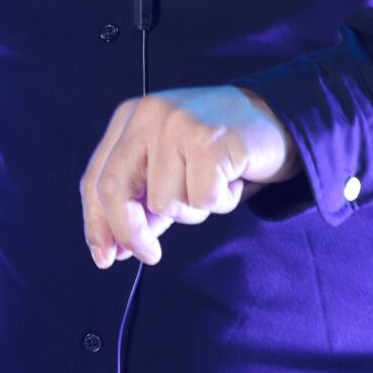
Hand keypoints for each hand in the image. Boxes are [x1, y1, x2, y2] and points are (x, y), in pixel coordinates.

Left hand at [80, 85, 299, 267]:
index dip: (97, 223)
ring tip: (214, 181)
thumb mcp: (169, 166)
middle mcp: (149, 115)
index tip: (105, 257)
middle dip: (131, 232)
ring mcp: (178, 125)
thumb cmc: (218, 148)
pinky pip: (203, 200)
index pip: (96, 177)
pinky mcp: (209, 141)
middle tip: (150, 256)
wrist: (277, 118)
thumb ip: (142, 198)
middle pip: (116, 190)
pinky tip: (232, 177)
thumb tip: (118, 247)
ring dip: (194, 208)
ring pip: (166, 203)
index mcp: (131, 117)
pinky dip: (221, 200)